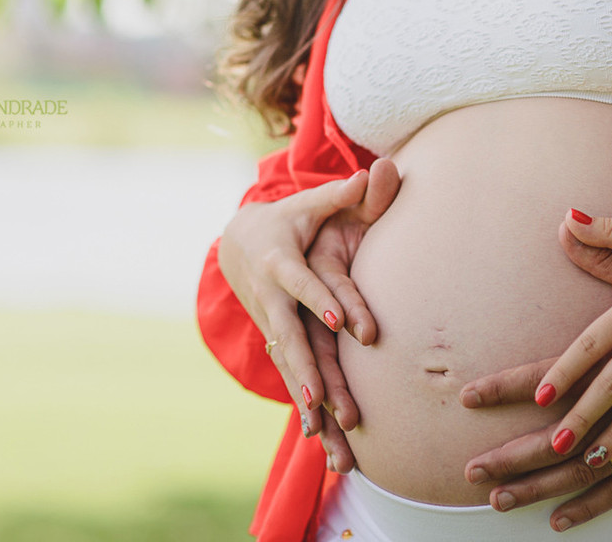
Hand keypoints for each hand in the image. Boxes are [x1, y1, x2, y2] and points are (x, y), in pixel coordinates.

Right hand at [217, 157, 399, 437]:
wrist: (239, 242)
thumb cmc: (287, 219)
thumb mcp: (310, 202)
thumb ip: (340, 193)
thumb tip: (372, 171)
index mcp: (280, 262)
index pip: (302, 283)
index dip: (320, 299)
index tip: (341, 320)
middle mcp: (271, 299)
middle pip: (289, 336)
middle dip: (304, 368)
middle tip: (320, 397)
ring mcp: (271, 324)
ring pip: (289, 365)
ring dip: (305, 399)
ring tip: (321, 432)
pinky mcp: (276, 340)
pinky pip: (291, 376)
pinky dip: (304, 408)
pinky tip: (319, 440)